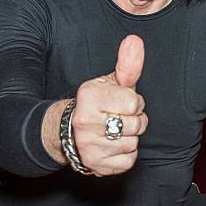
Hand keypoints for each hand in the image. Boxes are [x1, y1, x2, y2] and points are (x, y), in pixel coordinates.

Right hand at [72, 34, 148, 175]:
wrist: (69, 131)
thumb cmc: (98, 102)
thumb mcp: (111, 81)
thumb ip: (127, 64)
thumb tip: (135, 40)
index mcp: (89, 97)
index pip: (134, 103)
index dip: (135, 102)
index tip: (124, 102)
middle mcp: (84, 122)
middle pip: (136, 124)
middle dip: (135, 120)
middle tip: (121, 117)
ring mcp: (88, 145)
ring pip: (133, 143)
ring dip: (131, 137)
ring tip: (116, 131)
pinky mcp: (95, 164)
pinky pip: (128, 160)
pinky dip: (126, 154)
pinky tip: (113, 146)